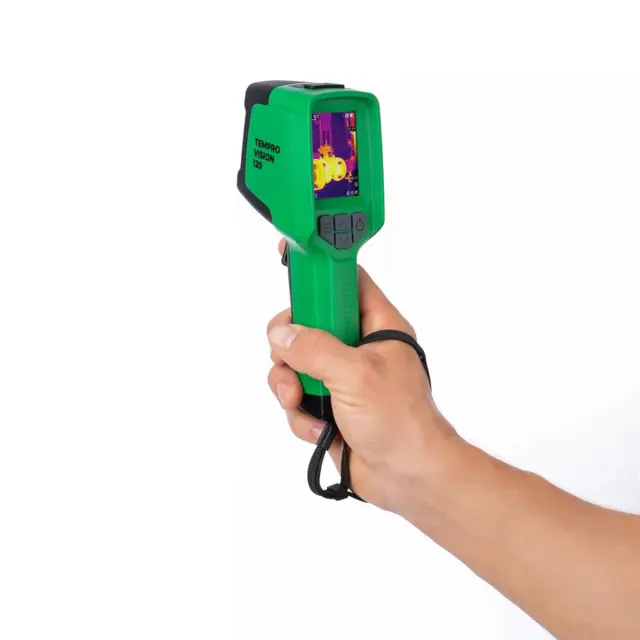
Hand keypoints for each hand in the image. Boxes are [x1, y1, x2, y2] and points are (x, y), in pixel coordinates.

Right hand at [267, 240, 460, 514]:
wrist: (408, 477)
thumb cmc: (401, 423)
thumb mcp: (357, 376)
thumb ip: (315, 349)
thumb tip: (282, 335)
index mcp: (378, 327)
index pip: (347, 282)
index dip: (319, 272)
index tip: (290, 268)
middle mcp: (356, 347)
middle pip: (306, 322)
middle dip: (289, 346)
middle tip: (288, 359)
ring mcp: (340, 376)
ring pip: (293, 362)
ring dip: (289, 387)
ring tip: (304, 405)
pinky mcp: (328, 404)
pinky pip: (295, 396)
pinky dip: (300, 415)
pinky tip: (321, 430)